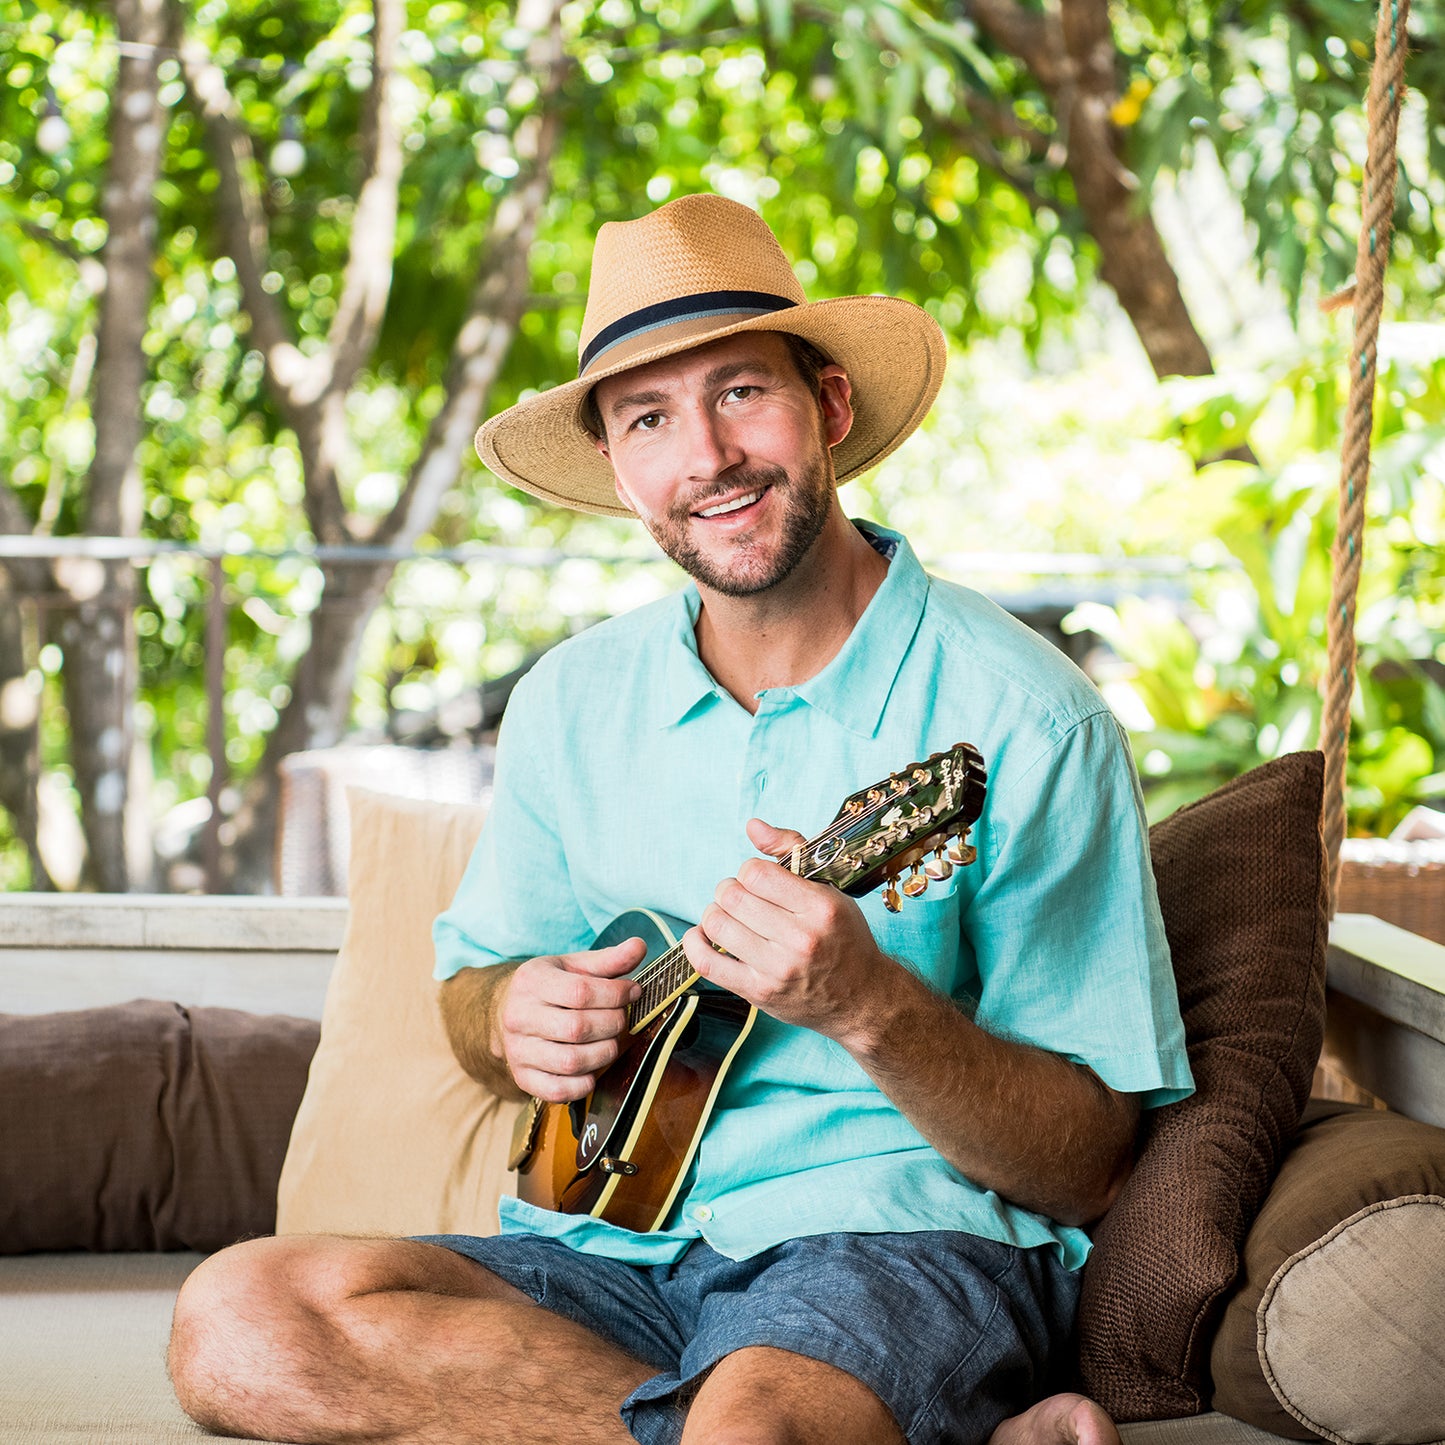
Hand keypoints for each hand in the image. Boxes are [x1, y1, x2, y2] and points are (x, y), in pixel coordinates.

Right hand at [497, 938, 644, 1101]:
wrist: (507, 1012)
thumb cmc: (549, 987)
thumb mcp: (574, 966)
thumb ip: (608, 959)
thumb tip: (639, 946)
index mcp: (532, 982)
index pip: (580, 992)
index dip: (615, 994)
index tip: (633, 992)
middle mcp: (519, 1016)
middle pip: (578, 1028)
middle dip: (612, 1024)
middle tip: (621, 1018)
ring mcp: (518, 1050)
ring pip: (571, 1061)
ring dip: (604, 1053)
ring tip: (610, 1040)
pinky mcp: (522, 1077)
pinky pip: (559, 1090)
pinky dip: (584, 1083)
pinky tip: (593, 1067)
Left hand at [682, 818, 891, 1044]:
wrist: (862, 999)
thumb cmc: (845, 938)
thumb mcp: (830, 889)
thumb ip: (792, 850)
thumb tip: (752, 826)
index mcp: (820, 907)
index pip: (755, 873)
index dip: (749, 871)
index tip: (757, 880)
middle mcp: (800, 939)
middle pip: (732, 898)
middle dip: (729, 890)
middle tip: (740, 897)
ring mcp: (777, 969)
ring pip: (717, 926)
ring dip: (714, 914)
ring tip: (728, 916)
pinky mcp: (760, 993)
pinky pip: (708, 964)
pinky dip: (695, 944)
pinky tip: (703, 936)